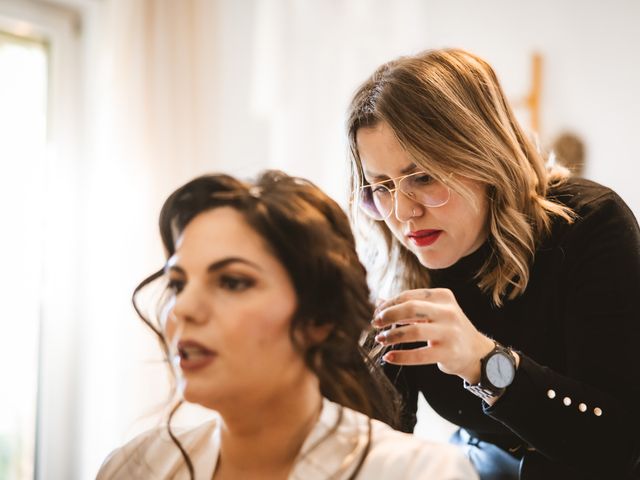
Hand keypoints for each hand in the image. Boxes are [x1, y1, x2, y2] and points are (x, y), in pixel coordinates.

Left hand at [373, 288, 494, 382]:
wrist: (476, 352)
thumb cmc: (448, 328)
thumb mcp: (433, 312)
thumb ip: (408, 306)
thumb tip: (379, 302)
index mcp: (443, 296)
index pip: (409, 296)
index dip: (389, 304)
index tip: (377, 313)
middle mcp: (448, 312)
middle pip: (411, 309)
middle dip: (389, 315)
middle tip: (375, 324)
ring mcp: (450, 332)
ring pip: (414, 331)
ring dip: (392, 335)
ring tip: (381, 339)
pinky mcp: (449, 352)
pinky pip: (420, 354)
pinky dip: (401, 356)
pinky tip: (389, 357)